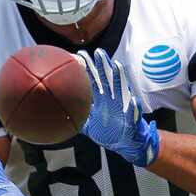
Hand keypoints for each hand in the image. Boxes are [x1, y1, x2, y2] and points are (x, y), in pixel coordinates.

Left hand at [77, 49, 159, 166]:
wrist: (125, 144)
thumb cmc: (108, 132)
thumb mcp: (89, 124)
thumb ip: (77, 116)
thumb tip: (61, 114)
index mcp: (102, 99)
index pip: (94, 81)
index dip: (88, 68)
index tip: (80, 55)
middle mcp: (112, 100)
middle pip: (107, 79)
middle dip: (102, 65)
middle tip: (98, 51)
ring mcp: (123, 108)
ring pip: (121, 90)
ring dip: (119, 78)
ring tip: (117, 66)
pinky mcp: (132, 121)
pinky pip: (133, 114)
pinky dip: (134, 108)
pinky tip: (134, 101)